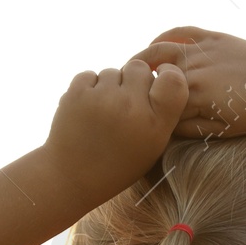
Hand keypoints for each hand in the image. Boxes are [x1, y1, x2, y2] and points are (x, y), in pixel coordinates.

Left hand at [42, 59, 187, 198]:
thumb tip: (159, 74)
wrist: (72, 176)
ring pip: (113, 71)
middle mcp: (131, 107)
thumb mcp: (152, 146)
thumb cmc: (117, 163)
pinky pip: (90, 74)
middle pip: (140, 68)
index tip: (158, 81)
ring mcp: (102, 98)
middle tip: (125, 104)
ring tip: (103, 112)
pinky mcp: (77, 93)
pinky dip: (89, 87)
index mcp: (154, 124)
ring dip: (110, 86)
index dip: (168, 74)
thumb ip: (161, 113)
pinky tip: (88, 109)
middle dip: (134, 81)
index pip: (174, 80)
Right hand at [126, 26, 245, 140]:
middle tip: (124, 95)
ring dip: (141, 60)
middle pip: (152, 77)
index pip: (156, 104)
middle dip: (136, 86)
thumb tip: (162, 127)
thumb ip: (190, 128)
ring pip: (159, 52)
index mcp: (193, 97)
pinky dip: (164, 36)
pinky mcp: (213, 37)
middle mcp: (193, 70)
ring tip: (132, 70)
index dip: (143, 111)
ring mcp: (202, 50)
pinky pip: (180, 31)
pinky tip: (154, 45)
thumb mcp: (223, 131)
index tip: (133, 118)